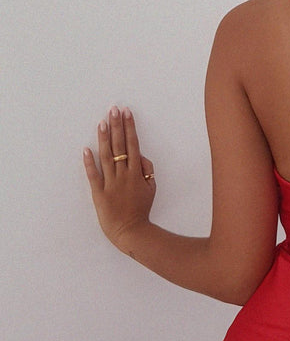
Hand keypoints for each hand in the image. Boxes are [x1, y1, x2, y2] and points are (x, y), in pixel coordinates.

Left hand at [83, 107, 155, 251]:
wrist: (131, 231)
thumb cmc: (141, 209)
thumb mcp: (151, 188)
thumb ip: (147, 170)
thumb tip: (140, 156)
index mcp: (137, 173)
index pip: (133, 145)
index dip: (129, 128)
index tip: (126, 113)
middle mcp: (123, 175)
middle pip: (120, 146)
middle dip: (117, 126)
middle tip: (114, 109)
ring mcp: (110, 183)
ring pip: (106, 156)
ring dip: (104, 138)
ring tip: (102, 122)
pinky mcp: (98, 193)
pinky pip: (93, 175)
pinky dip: (89, 162)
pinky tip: (86, 149)